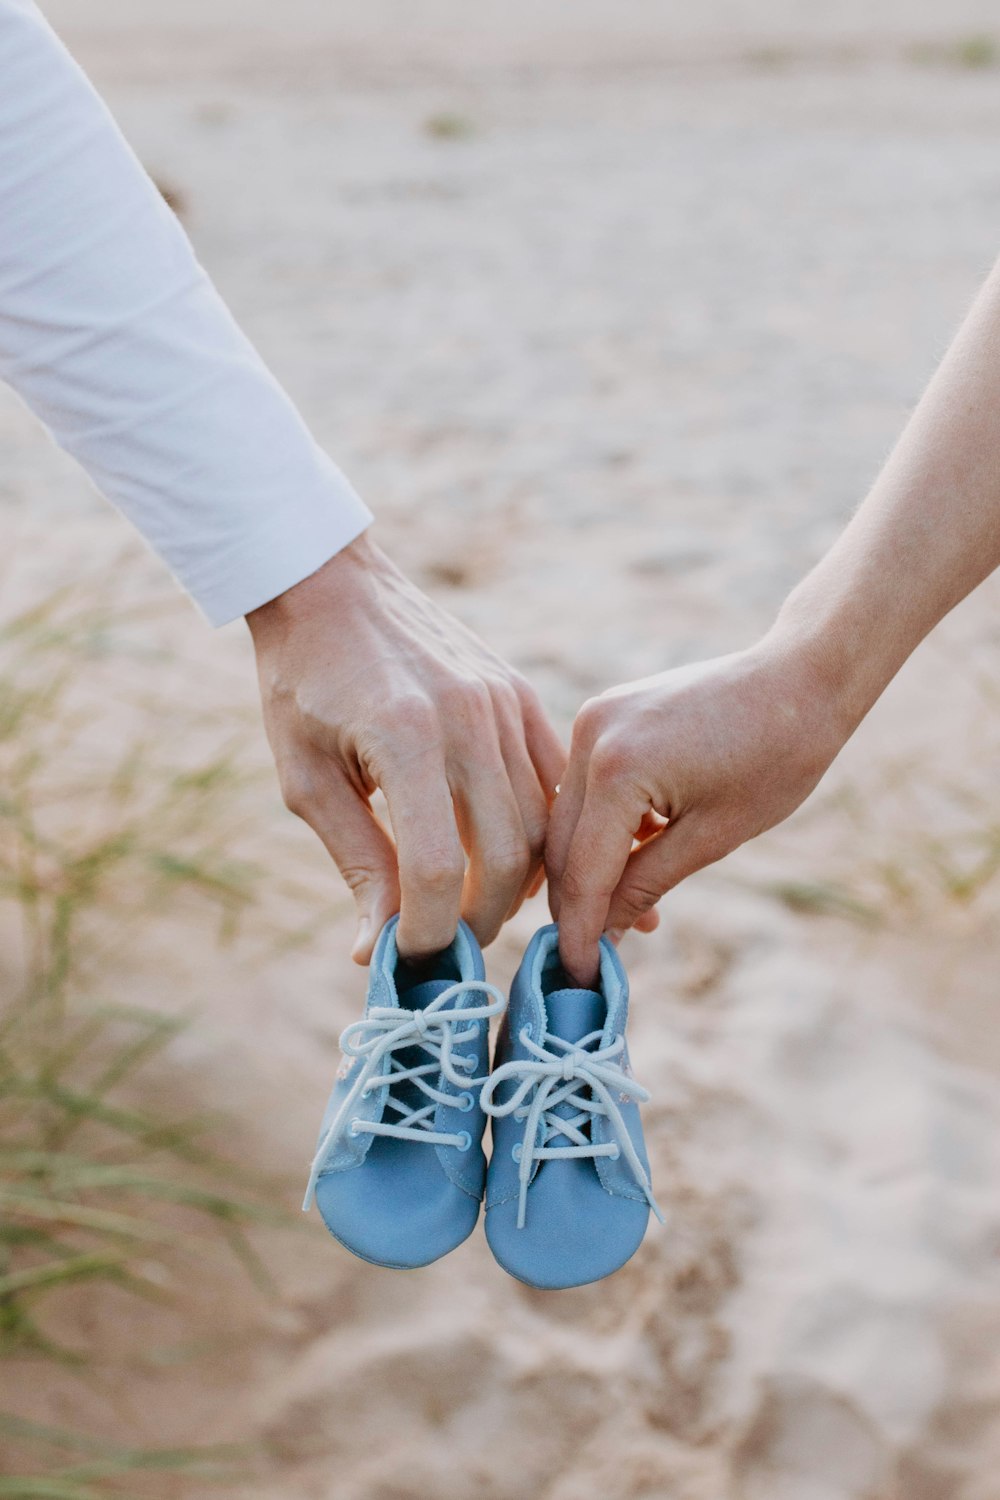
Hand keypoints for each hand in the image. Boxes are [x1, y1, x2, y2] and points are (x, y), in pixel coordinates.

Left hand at [246, 533, 565, 963]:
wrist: (331, 587)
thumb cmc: (302, 685)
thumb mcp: (306, 780)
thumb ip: (356, 863)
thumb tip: (376, 953)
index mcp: (405, 736)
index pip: (437, 868)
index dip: (427, 931)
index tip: (407, 959)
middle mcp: (468, 718)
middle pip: (507, 856)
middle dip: (480, 919)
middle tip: (449, 946)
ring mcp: (504, 702)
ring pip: (542, 825)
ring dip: (516, 885)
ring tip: (476, 909)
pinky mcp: (520, 694)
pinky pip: (553, 784)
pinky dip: (543, 834)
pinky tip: (514, 864)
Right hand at [545, 639, 853, 984]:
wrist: (799, 678)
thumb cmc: (775, 756)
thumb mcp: (712, 837)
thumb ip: (645, 886)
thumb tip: (604, 938)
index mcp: (617, 768)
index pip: (582, 871)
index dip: (579, 932)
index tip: (579, 979)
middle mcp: (590, 736)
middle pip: (561, 846)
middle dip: (576, 905)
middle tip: (592, 959)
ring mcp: (592, 719)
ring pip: (567, 818)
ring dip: (588, 870)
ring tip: (626, 918)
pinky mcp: (603, 714)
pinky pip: (585, 788)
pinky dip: (600, 830)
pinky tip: (633, 863)